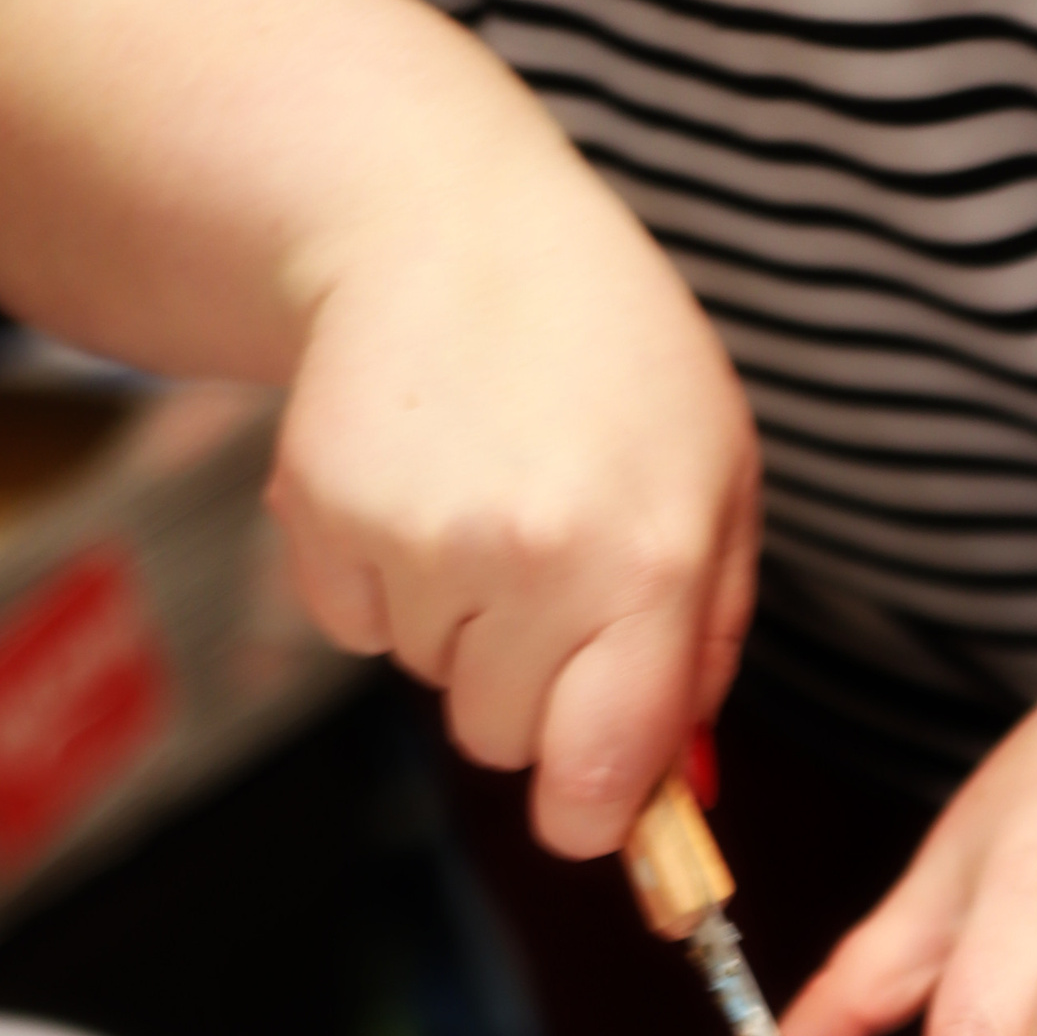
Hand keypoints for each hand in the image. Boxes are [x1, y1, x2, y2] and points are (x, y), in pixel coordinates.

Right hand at [0, 0, 759, 865]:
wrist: (446, 223)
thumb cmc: (605, 355)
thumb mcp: (713, 482)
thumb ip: (702, 646)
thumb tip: (671, 795)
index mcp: (647, 560)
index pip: (601, 774)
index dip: (593, 812)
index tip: (589, 804)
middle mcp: (530, 559)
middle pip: (502, 741)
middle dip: (527, 687)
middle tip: (545, 568)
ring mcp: (416, 538)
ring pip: (430, 680)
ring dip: (458, 620)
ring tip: (486, 495)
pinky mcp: (322, 515)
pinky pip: (356, 625)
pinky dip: (381, 578)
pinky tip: (418, 482)